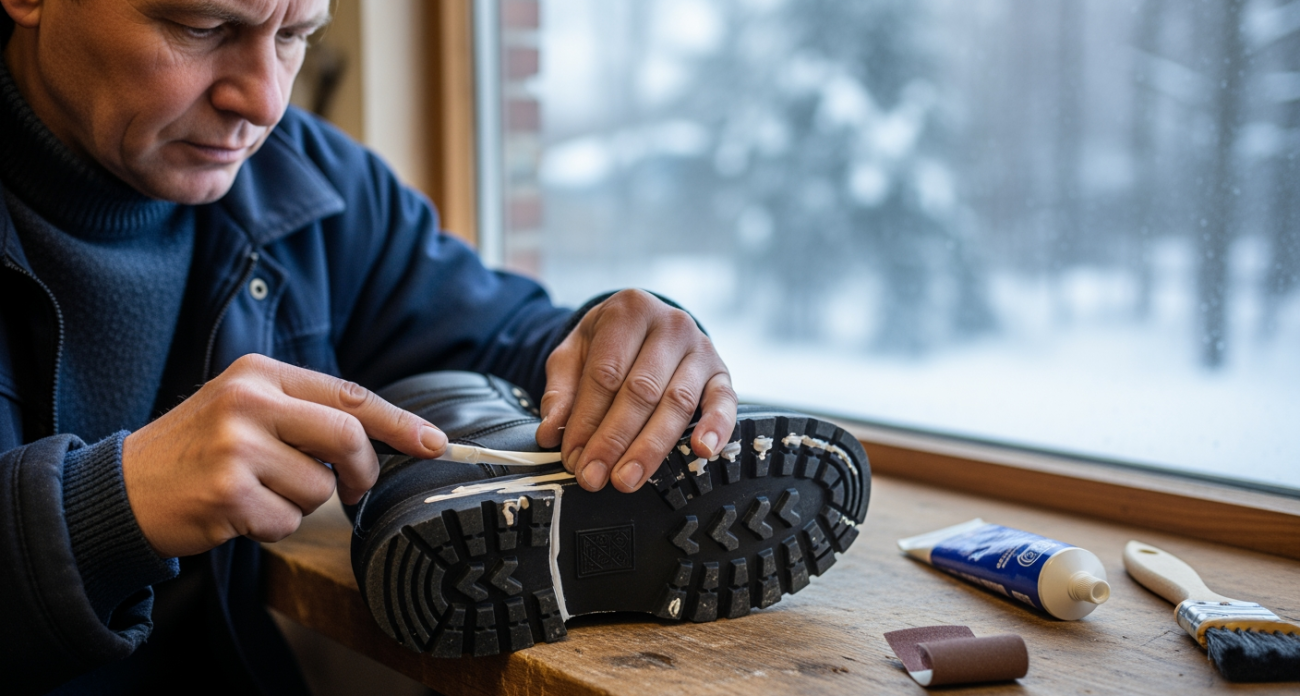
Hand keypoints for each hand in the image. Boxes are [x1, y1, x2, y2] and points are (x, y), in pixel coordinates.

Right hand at [122, 354, 446, 557]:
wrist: (121, 488)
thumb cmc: (196, 450)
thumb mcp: (245, 407)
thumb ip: (304, 411)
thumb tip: (382, 436)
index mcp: (260, 373)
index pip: (350, 396)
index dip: (400, 423)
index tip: (436, 443)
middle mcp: (250, 401)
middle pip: (348, 437)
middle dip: (361, 471)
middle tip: (352, 487)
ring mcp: (237, 446)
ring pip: (321, 486)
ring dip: (301, 502)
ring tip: (259, 491)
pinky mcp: (227, 492)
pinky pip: (288, 521)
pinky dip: (273, 527)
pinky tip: (239, 513)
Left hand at [535, 290, 736, 492]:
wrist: (646, 323)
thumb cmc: (607, 342)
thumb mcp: (573, 354)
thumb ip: (560, 391)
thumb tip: (550, 432)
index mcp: (629, 312)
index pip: (605, 373)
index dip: (586, 420)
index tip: (572, 456)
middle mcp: (669, 325)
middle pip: (641, 390)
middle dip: (614, 440)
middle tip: (594, 476)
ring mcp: (700, 348)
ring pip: (677, 403)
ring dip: (651, 447)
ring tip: (627, 478)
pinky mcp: (721, 372)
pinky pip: (724, 402)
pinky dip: (716, 427)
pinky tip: (702, 450)